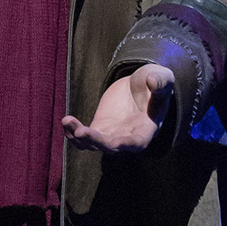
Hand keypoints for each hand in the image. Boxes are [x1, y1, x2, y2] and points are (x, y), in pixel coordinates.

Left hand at [61, 64, 175, 153]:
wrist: (139, 86)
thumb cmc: (154, 83)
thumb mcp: (161, 78)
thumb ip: (160, 82)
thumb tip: (153, 81)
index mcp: (146, 129)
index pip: (137, 142)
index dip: (126, 144)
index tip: (116, 143)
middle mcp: (127, 138)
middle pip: (110, 146)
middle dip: (96, 141)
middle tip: (80, 132)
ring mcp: (111, 135)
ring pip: (93, 143)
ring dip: (78, 136)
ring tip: (66, 120)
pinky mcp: (99, 128)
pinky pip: (83, 136)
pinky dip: (72, 132)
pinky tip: (65, 122)